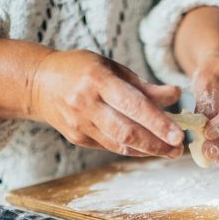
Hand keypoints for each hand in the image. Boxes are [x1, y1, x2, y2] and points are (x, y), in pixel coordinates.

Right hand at [30, 50, 183, 156]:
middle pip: (127, 131)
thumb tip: (175, 96)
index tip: (178, 135)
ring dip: (148, 150)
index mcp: (97, 79)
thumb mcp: (112, 68)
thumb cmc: (82, 70)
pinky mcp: (78, 138)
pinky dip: (133, 149)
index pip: (133, 105)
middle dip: (156, 144)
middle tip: (178, 149)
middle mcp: (86, 103)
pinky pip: (111, 146)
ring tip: (169, 151)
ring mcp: (80, 124)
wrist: (40, 83)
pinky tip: (148, 148)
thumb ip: (143, 86)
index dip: (157, 123)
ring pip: (120, 144)